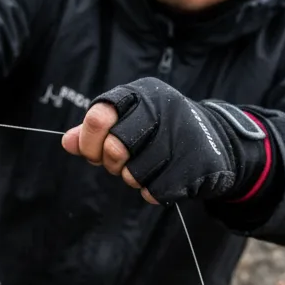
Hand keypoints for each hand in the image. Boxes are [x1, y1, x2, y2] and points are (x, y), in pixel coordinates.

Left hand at [61, 77, 271, 204]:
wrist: (217, 142)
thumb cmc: (160, 131)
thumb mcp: (127, 121)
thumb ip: (95, 131)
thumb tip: (67, 142)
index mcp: (139, 93)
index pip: (98, 116)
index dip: (89, 141)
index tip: (93, 152)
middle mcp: (162, 107)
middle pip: (113, 148)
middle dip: (111, 163)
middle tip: (120, 163)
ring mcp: (181, 135)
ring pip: (133, 174)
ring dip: (134, 178)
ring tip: (149, 166)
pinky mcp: (195, 164)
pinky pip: (154, 191)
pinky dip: (153, 191)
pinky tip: (166, 176)